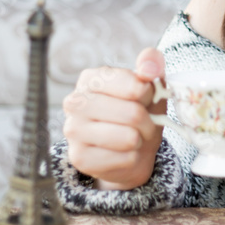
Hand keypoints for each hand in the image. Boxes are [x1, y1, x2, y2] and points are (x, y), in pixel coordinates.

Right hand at [62, 47, 167, 190]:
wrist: (130, 148)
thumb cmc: (137, 111)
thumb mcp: (149, 84)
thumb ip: (151, 65)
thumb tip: (150, 67)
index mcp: (90, 78)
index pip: (134, 85)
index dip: (149, 95)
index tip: (145, 97)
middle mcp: (75, 102)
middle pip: (132, 114)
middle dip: (148, 122)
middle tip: (144, 123)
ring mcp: (73, 130)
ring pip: (129, 138)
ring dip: (140, 140)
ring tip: (133, 137)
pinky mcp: (79, 158)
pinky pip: (125, 159)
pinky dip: (133, 158)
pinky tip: (122, 153)